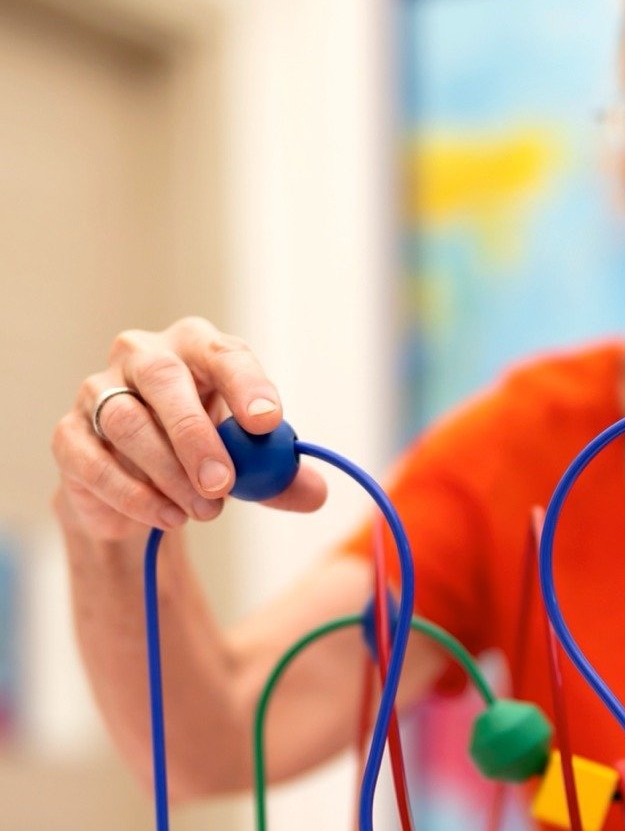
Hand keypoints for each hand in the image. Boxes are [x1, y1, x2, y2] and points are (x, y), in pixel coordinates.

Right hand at [52, 316, 326, 541]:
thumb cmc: (204, 454)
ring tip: (205, 511)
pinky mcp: (68, 435)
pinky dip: (134, 495)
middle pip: (165, 381)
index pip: (223, 354)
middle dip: (196, 434)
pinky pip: (93, 462)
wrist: (138, 485)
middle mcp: (143, 357)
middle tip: (223, 483)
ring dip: (169, 473)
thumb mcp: (250, 462)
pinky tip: (168, 516)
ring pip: (127, 422)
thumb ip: (281, 474)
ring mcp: (98, 391)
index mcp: (197, 348)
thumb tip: (316, 492)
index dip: (246, 384)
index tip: (267, 423)